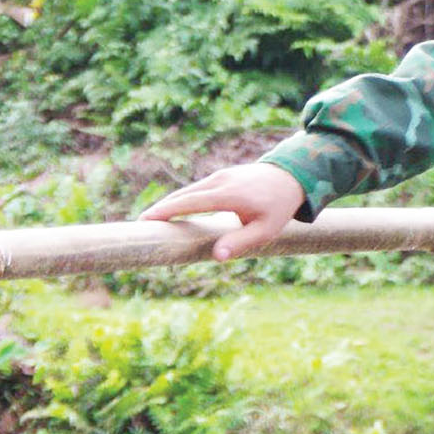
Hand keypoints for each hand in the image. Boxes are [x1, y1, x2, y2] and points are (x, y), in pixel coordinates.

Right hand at [140, 161, 306, 261]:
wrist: (292, 176)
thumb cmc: (279, 207)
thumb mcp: (266, 230)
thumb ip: (240, 243)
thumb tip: (216, 257)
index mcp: (229, 195)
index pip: (190, 202)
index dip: (167, 211)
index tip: (146, 220)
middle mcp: (220, 182)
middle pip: (183, 195)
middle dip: (161, 208)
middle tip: (141, 224)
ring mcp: (220, 176)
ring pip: (188, 191)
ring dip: (170, 204)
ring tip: (151, 220)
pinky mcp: (221, 176)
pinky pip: (196, 189)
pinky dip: (182, 199)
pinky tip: (173, 210)